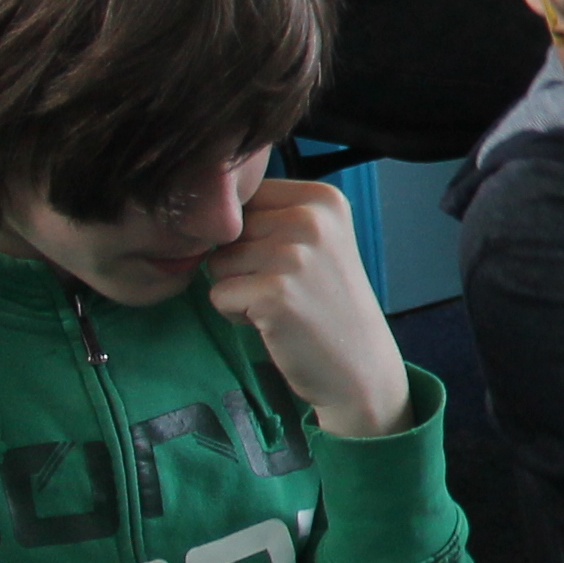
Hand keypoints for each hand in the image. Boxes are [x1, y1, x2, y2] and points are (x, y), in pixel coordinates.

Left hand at [201, 178, 414, 438]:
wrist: (357, 363)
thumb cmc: (325, 301)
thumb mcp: (315, 240)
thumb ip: (271, 216)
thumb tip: (206, 216)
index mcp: (322, 199)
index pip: (244, 199)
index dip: (249, 234)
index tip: (287, 258)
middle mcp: (312, 218)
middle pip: (228, 230)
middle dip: (241, 261)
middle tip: (285, 286)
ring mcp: (295, 255)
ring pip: (218, 262)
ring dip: (237, 288)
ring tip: (279, 303)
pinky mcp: (275, 293)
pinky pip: (218, 294)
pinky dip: (235, 313)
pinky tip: (272, 321)